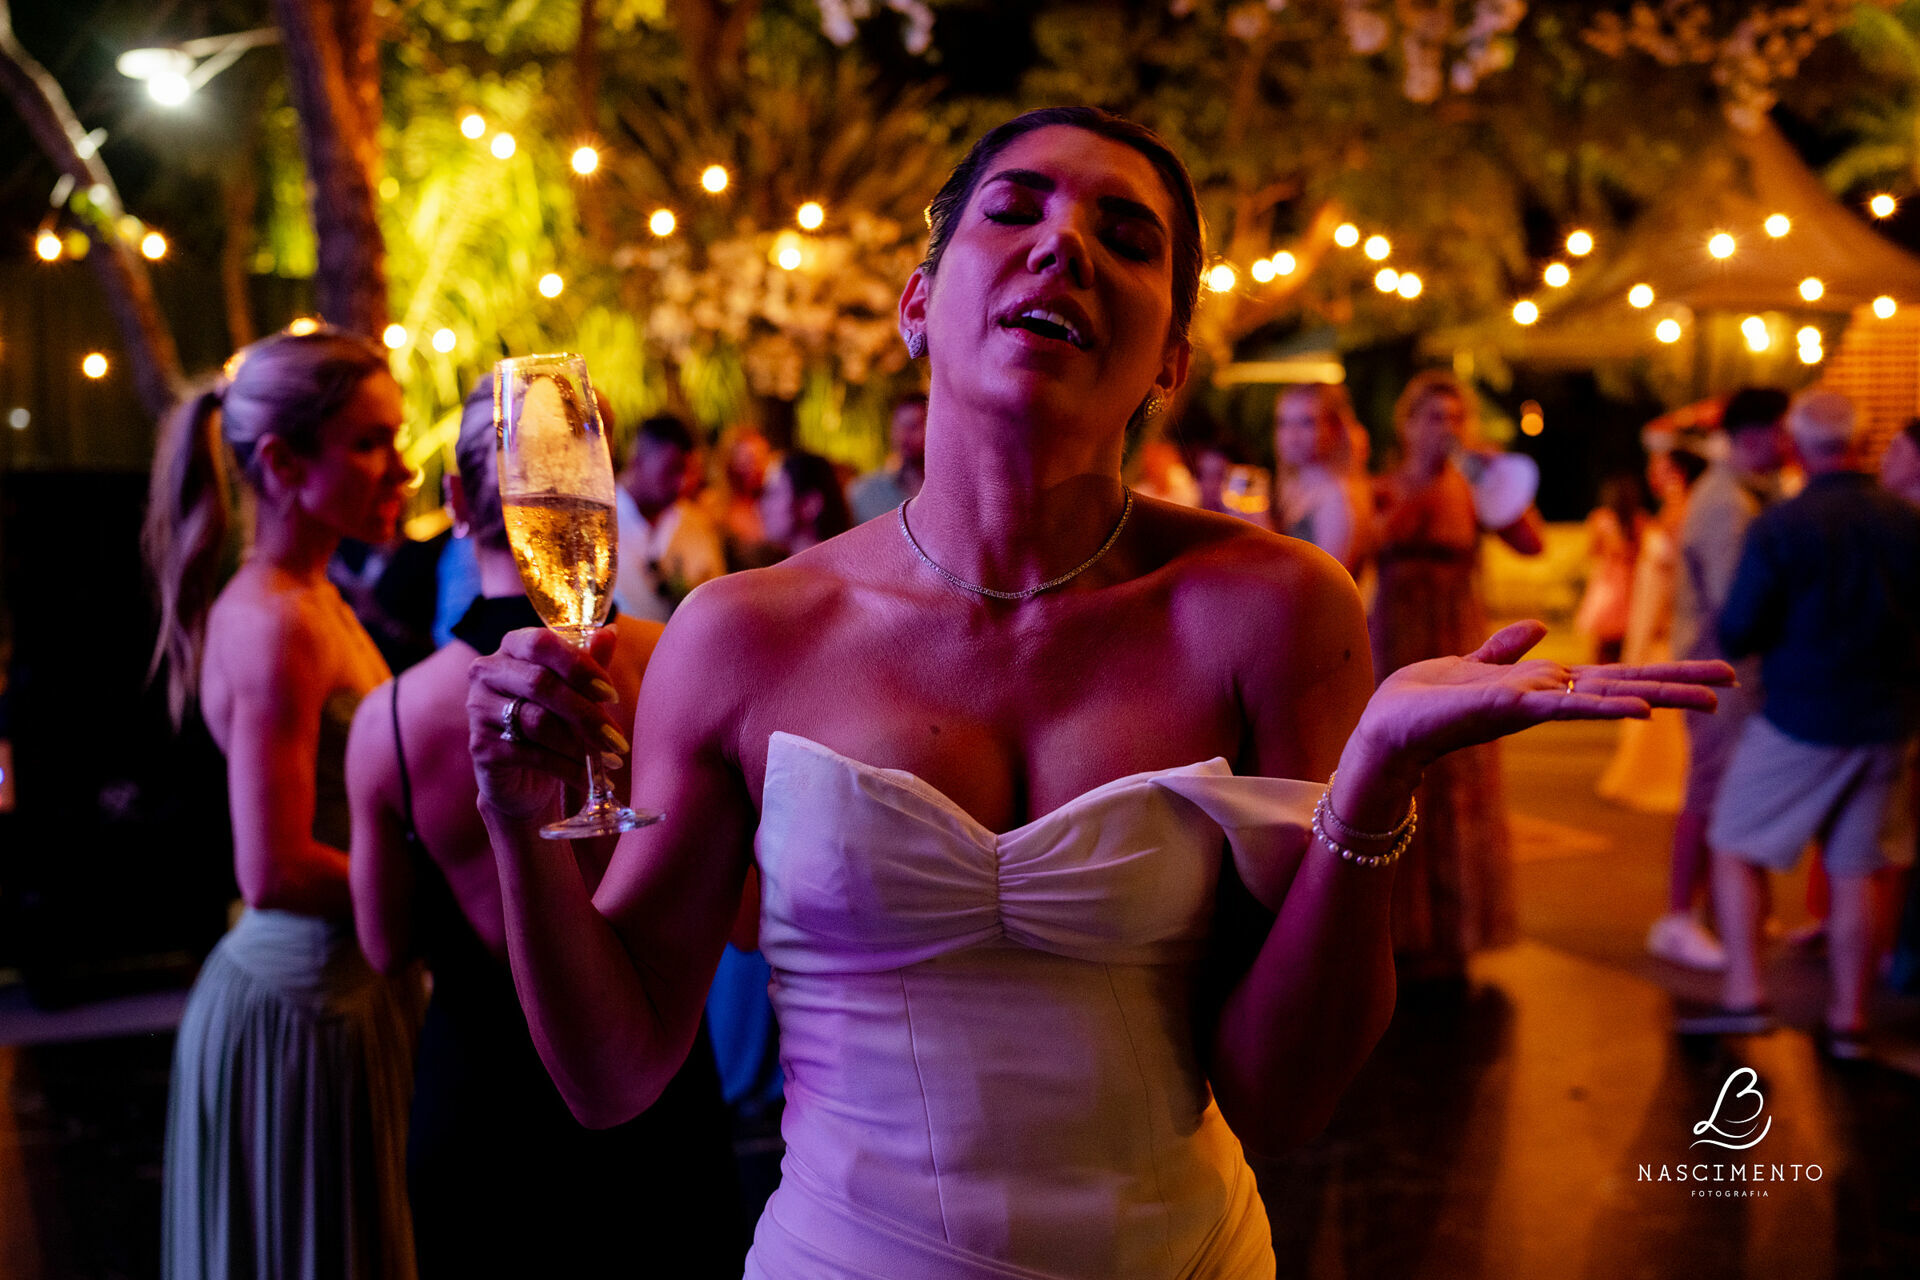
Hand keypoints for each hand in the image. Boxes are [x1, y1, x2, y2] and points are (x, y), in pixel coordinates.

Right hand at [467, 627, 625, 820]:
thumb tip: (610, 632)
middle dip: (586, 714)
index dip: (579, 666)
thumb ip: (589, 661)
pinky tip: (588, 777)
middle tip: (616, 738)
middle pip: (541, 684)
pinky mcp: (482, 747)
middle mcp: (488, 673)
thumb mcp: (574, 689)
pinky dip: (567, 768)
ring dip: (580, 744)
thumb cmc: (553, 720)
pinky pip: (532, 755)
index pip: (541, 643)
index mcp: (512, 647)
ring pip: (537, 722)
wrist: (522, 775)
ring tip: (607, 758)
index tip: (611, 694)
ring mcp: (480, 710)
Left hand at [1353, 621, 1733, 774]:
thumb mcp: (1472, 664)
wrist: (1386, 727)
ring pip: (1602, 700)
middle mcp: (1544, 698)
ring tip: (1705, 700)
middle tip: (1733, 684)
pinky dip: (1597, 707)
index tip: (1714, 671)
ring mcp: (1529, 706)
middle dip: (1677, 686)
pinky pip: (1559, 707)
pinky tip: (1634, 711)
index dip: (1661, 673)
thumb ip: (1505, 648)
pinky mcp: (1504, 709)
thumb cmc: (1425, 700)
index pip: (1614, 676)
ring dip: (1652, 697)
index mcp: (1542, 686)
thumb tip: (1538, 626)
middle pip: (1624, 687)